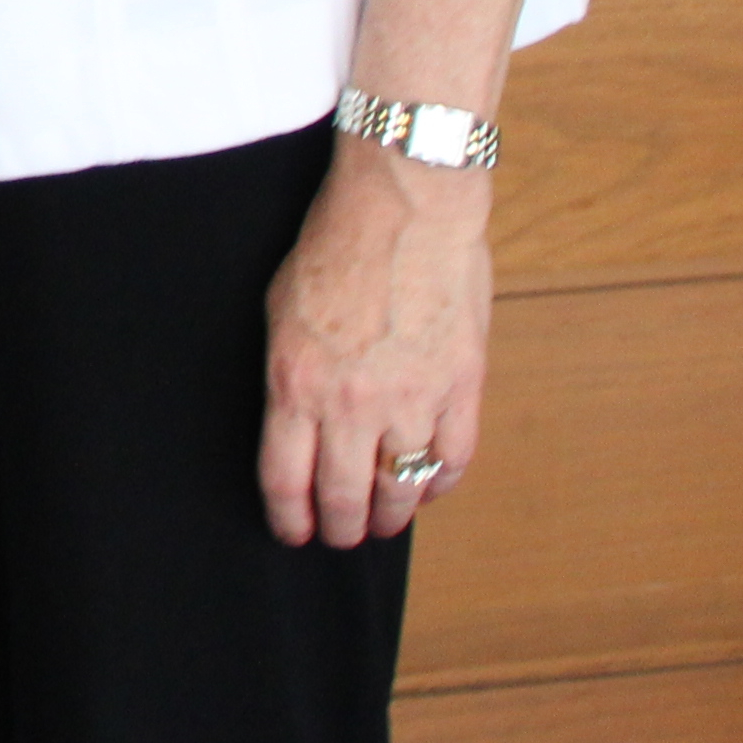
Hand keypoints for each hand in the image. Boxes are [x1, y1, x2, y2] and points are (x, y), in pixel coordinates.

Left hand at [261, 142, 494, 545]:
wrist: (405, 206)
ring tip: (383, 522)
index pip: (286, 480)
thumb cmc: (332, 248)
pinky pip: (454, 460)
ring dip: (391, 515)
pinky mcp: (462, 387)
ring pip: (403, 489)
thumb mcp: (280, 313)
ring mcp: (413, 399)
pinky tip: (429, 486)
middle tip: (341, 536)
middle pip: (345, 497)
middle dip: (341, 528)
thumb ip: (290, 378)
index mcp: (296, 383)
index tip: (294, 531)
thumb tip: (297, 429)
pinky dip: (441, 483)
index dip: (290, 517)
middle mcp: (352, 403)